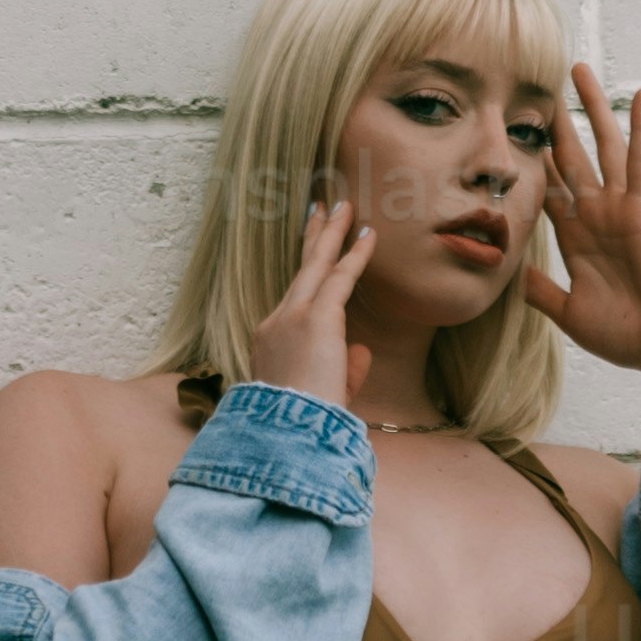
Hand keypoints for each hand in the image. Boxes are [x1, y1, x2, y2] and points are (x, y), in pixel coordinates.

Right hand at [251, 187, 376, 411]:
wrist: (287, 435)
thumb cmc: (303, 424)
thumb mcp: (324, 395)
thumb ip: (343, 371)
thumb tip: (360, 351)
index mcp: (272, 342)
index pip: (295, 301)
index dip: (307, 276)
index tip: (314, 255)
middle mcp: (276, 323)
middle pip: (299, 272)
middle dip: (313, 239)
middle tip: (320, 210)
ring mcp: (293, 318)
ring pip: (315, 266)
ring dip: (332, 234)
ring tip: (344, 206)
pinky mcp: (316, 320)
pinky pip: (340, 278)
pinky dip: (356, 255)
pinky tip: (368, 235)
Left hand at [530, 67, 640, 391]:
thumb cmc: (624, 335)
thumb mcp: (569, 312)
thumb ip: (541, 290)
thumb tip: (511, 274)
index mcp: (577, 237)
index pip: (548, 188)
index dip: (531, 160)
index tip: (513, 131)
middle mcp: (597, 214)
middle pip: (570, 157)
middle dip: (555, 124)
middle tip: (539, 87)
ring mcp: (620, 207)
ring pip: (602, 146)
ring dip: (592, 109)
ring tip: (579, 72)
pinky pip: (640, 161)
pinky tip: (640, 95)